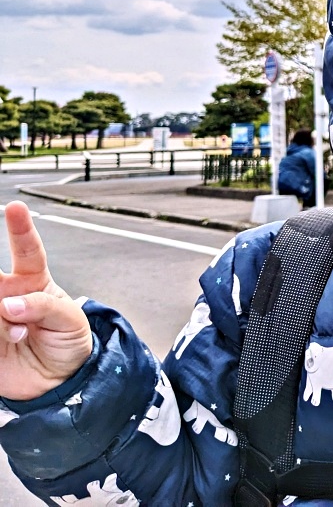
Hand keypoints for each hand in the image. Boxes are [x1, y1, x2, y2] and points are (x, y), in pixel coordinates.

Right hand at [0, 202, 92, 400]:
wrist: (57, 380)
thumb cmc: (67, 341)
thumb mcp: (70, 321)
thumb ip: (44, 307)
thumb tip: (10, 304)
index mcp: (33, 281)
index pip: (27, 251)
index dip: (20, 229)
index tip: (15, 207)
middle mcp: (7, 294)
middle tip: (2, 287)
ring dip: (1, 319)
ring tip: (20, 335)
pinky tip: (8, 342)